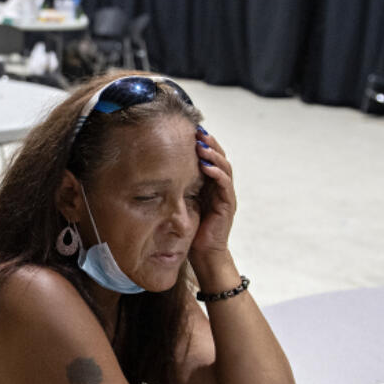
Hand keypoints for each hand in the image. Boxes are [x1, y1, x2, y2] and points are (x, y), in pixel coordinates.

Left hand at [189, 127, 236, 271]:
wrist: (203, 253)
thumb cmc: (190, 228)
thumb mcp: (181, 201)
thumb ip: (177, 185)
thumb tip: (155, 168)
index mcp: (209, 183)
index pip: (209, 157)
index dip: (202, 143)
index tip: (189, 130)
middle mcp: (219, 186)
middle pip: (219, 157)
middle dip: (209, 143)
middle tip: (197, 131)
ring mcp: (226, 194)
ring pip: (224, 167)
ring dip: (213, 154)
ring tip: (201, 144)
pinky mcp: (228, 205)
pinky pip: (224, 184)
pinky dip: (216, 173)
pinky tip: (205, 165)